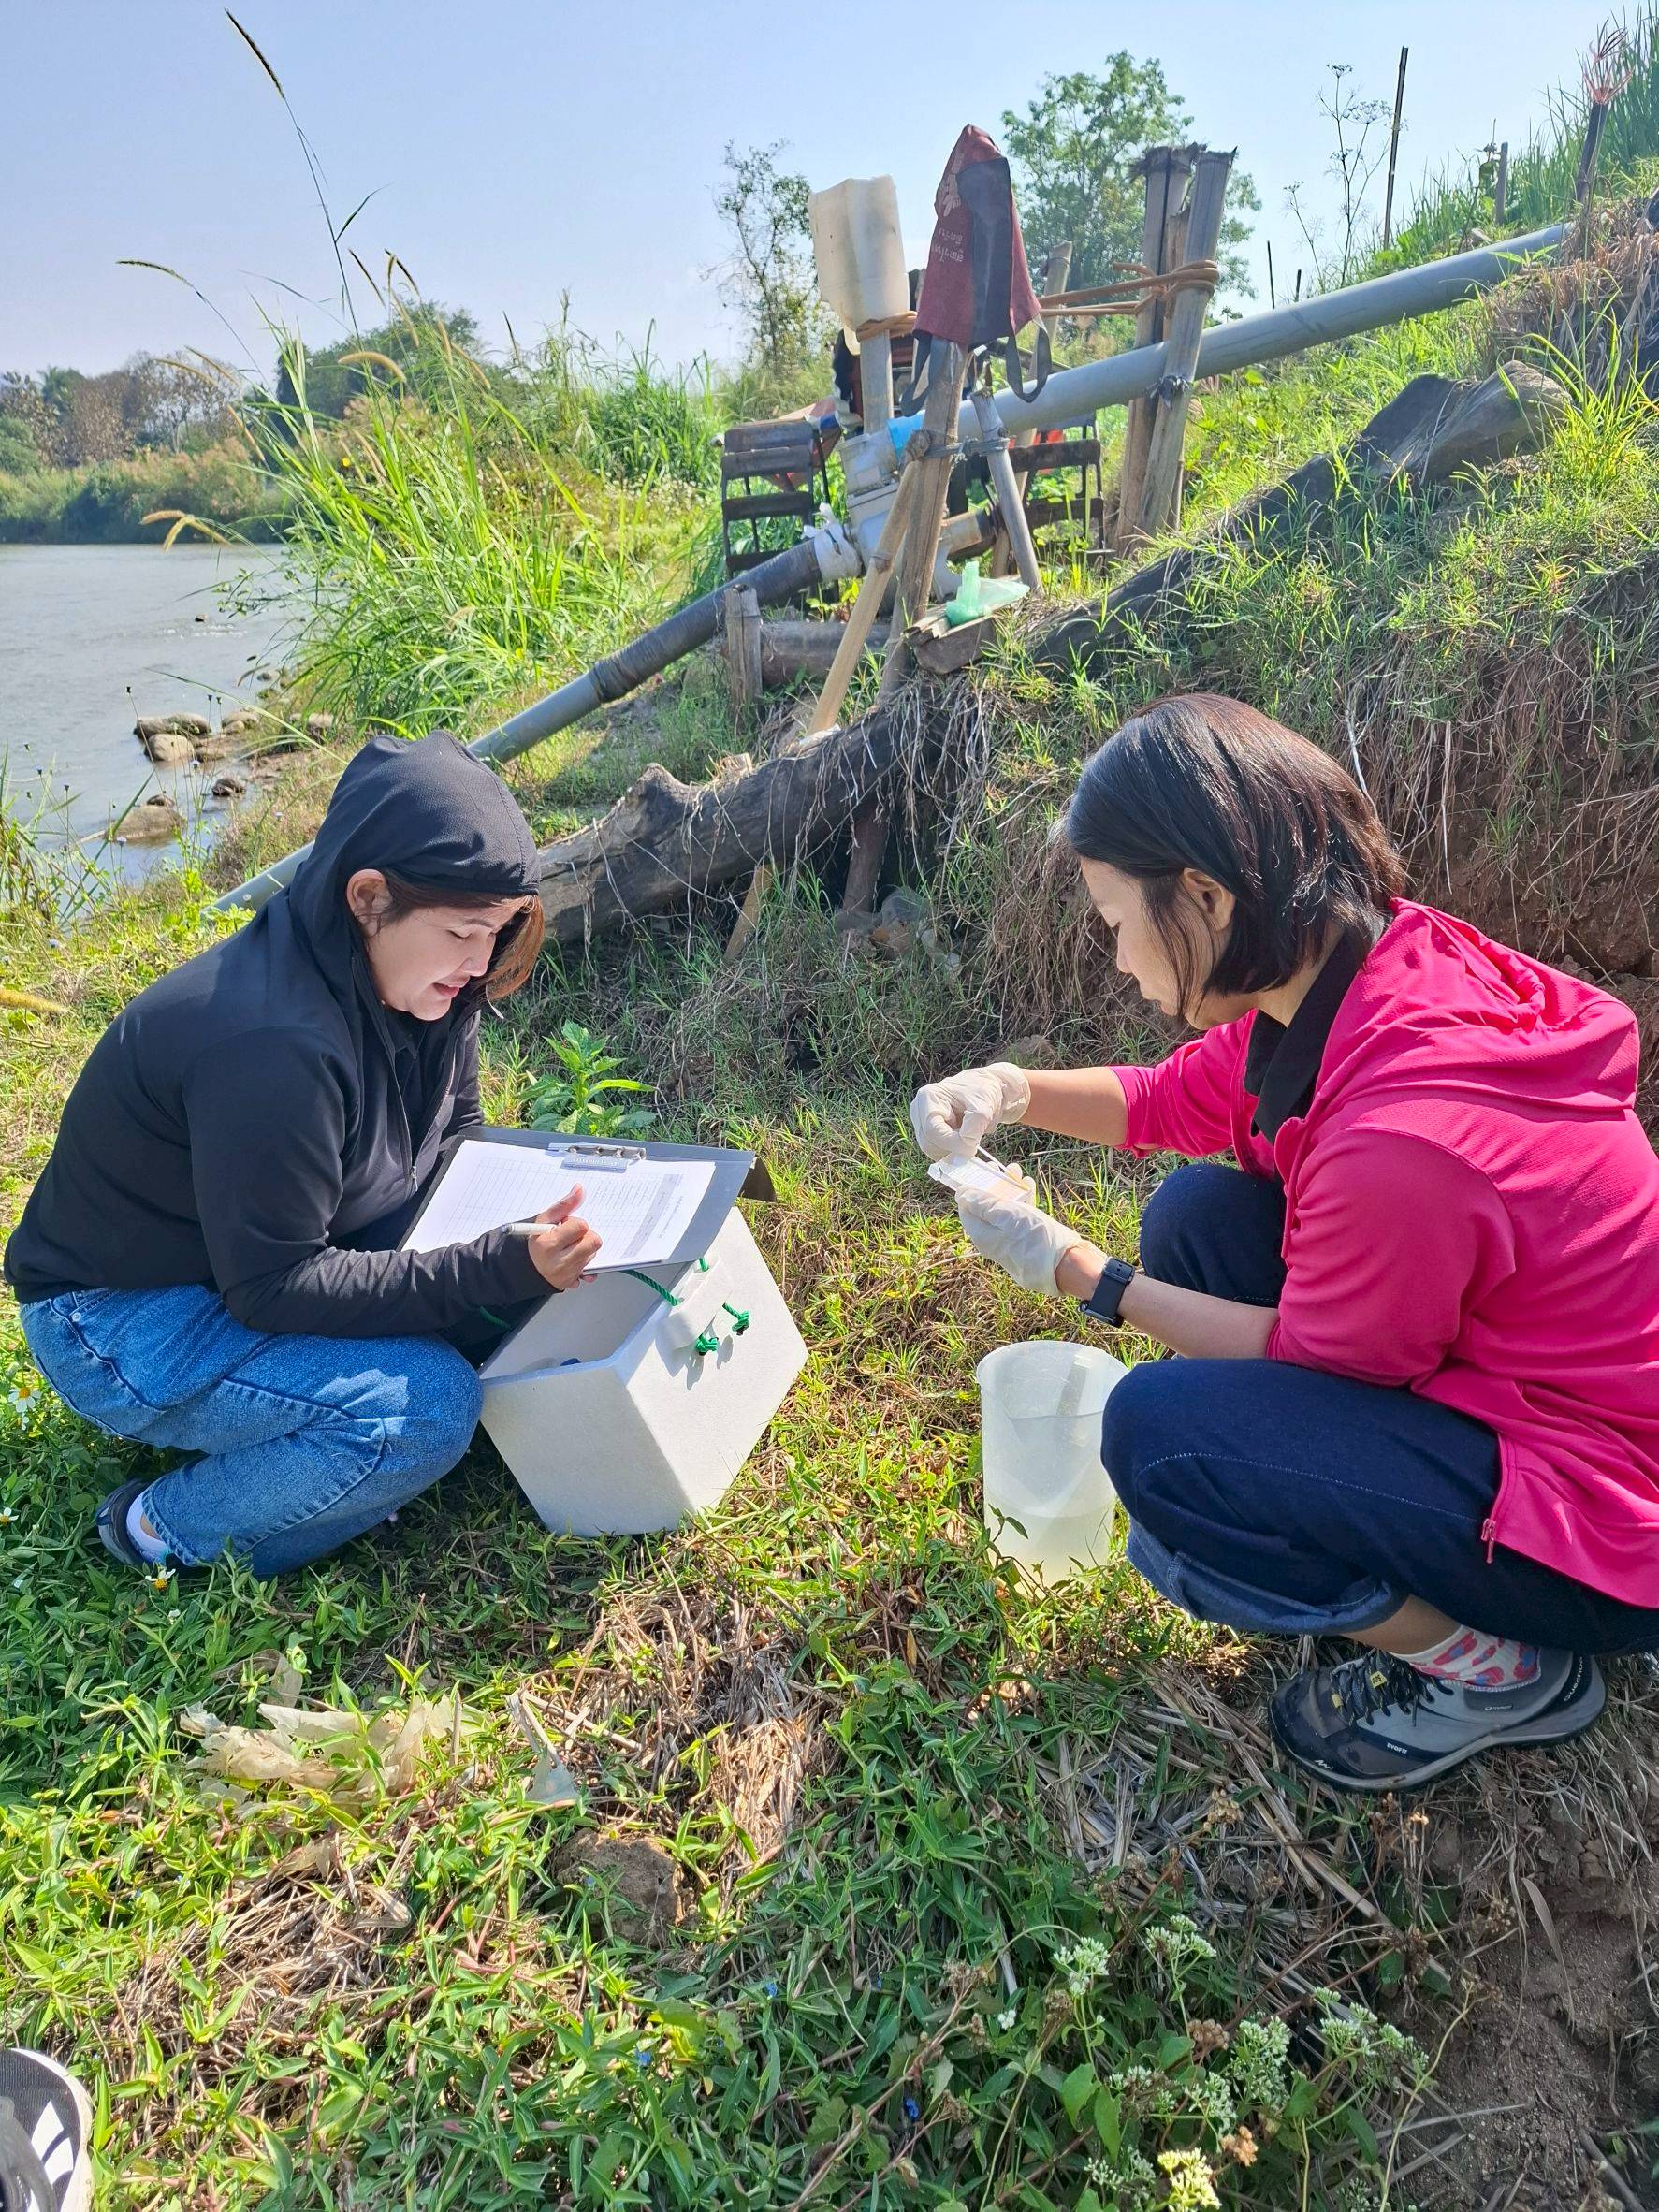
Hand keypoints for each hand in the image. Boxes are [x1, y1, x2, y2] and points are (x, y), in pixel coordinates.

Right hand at [525, 1184, 602, 1289]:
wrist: (523, 1269)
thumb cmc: (535, 1241)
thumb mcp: (544, 1220)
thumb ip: (564, 1205)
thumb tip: (580, 1189)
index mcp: (549, 1243)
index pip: (581, 1226)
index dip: (575, 1222)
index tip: (565, 1225)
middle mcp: (559, 1261)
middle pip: (593, 1241)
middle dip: (586, 1235)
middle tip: (572, 1236)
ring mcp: (567, 1274)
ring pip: (593, 1254)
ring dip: (584, 1248)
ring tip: (568, 1247)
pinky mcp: (571, 1282)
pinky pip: (590, 1270)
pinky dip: (584, 1263)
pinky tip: (573, 1259)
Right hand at [908, 1062, 1031, 1160]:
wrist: (984, 1091)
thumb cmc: (983, 1093)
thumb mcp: (984, 1107)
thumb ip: (973, 1127)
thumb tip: (965, 1147)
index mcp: (928, 1097)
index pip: (933, 1131)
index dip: (953, 1143)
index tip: (973, 1146)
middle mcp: (918, 1110)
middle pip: (928, 1144)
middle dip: (953, 1149)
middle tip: (973, 1143)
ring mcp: (920, 1122)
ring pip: (932, 1151)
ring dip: (953, 1150)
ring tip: (968, 1136)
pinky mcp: (926, 1133)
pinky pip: (937, 1151)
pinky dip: (952, 1151)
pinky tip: (963, 1139)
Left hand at [956, 1173, 1085, 1294]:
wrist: (1065, 1264)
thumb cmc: (1033, 1238)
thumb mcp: (1005, 1215)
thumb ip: (982, 1204)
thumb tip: (961, 1195)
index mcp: (982, 1234)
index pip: (966, 1209)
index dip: (969, 1189)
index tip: (977, 1173)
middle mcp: (993, 1238)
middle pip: (985, 1207)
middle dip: (991, 1184)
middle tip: (997, 1168)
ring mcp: (1010, 1238)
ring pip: (1004, 1208)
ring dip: (1009, 1188)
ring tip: (1016, 1171)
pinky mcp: (1027, 1238)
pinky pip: (1020, 1216)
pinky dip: (1023, 1199)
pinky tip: (1028, 1185)